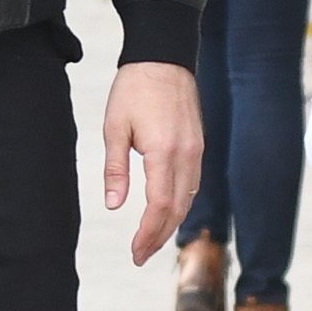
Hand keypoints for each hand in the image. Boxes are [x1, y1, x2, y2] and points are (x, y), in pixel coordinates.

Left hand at [102, 61, 201, 265]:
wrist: (163, 55)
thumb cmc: (134, 87)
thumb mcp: (114, 127)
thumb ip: (115, 168)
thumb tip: (113, 204)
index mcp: (163, 152)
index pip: (160, 206)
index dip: (148, 234)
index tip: (135, 252)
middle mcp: (186, 155)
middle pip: (178, 209)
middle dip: (159, 236)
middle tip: (140, 255)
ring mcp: (196, 150)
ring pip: (188, 198)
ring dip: (171, 223)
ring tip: (151, 239)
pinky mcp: (198, 144)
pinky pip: (192, 183)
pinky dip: (180, 203)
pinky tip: (167, 211)